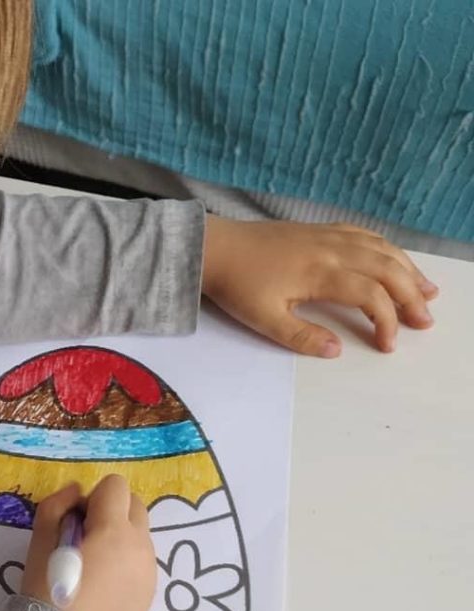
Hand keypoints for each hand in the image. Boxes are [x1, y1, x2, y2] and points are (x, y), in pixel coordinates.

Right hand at [22, 476, 156, 610]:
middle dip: (111, 512)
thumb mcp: (40, 541)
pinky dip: (126, 562)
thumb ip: (57, 505)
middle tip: (84, 539)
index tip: (74, 522)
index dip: (91, 498)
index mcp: (115, 530)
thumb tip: (77, 491)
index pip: (115, 486)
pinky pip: (142, 562)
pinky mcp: (150, 593)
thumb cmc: (47, 590)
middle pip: (134, 505)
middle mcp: (141, 547)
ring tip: (93, 566)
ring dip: (120, 537)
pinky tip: (102, 586)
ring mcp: (149, 571)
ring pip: (140, 534)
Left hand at [201, 216, 438, 356]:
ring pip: (382, 248)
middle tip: (425, 321)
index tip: (388, 344)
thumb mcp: (263, 320)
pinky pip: (366, 235)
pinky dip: (388, 249)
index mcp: (321, 273)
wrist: (215, 248)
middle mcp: (333, 249)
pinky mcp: (320, 229)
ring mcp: (328, 235)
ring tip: (427, 291)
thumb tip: (336, 350)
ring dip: (408, 270)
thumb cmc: (237, 285)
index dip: (386, 320)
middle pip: (387, 269)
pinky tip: (395, 261)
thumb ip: (301, 337)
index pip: (370, 296)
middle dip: (410, 296)